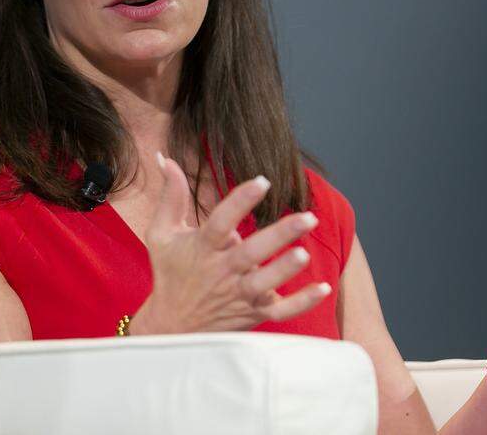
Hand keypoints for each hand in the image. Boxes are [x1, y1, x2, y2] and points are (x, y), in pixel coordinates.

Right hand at [129, 152, 330, 334]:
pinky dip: (301, 302)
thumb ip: (171, 196)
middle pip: (250, 253)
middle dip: (279, 235)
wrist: (171, 328)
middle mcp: (221, 272)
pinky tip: (324, 288)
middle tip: (307, 217)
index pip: (221, 222)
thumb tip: (165, 158)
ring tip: (304, 253)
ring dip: (284, 270)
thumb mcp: (162, 234)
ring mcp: (237, 296)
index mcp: (202, 248)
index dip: (240, 201)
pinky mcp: (251, 314)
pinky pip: (279, 311)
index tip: (262, 181)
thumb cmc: (169, 273)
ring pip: (264, 284)